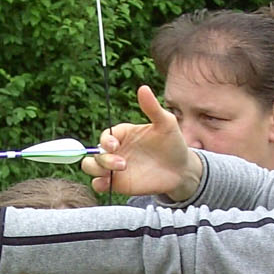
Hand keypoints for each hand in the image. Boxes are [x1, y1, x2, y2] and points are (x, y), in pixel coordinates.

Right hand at [82, 86, 200, 200]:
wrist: (181, 170)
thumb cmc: (173, 143)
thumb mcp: (166, 123)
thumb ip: (152, 108)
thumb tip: (143, 88)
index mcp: (123, 134)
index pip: (105, 136)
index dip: (106, 141)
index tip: (115, 146)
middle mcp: (116, 151)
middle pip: (95, 153)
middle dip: (102, 159)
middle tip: (123, 164)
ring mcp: (115, 168)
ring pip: (91, 167)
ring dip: (97, 170)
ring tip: (113, 174)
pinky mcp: (118, 184)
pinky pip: (99, 185)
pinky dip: (98, 184)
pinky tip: (107, 184)